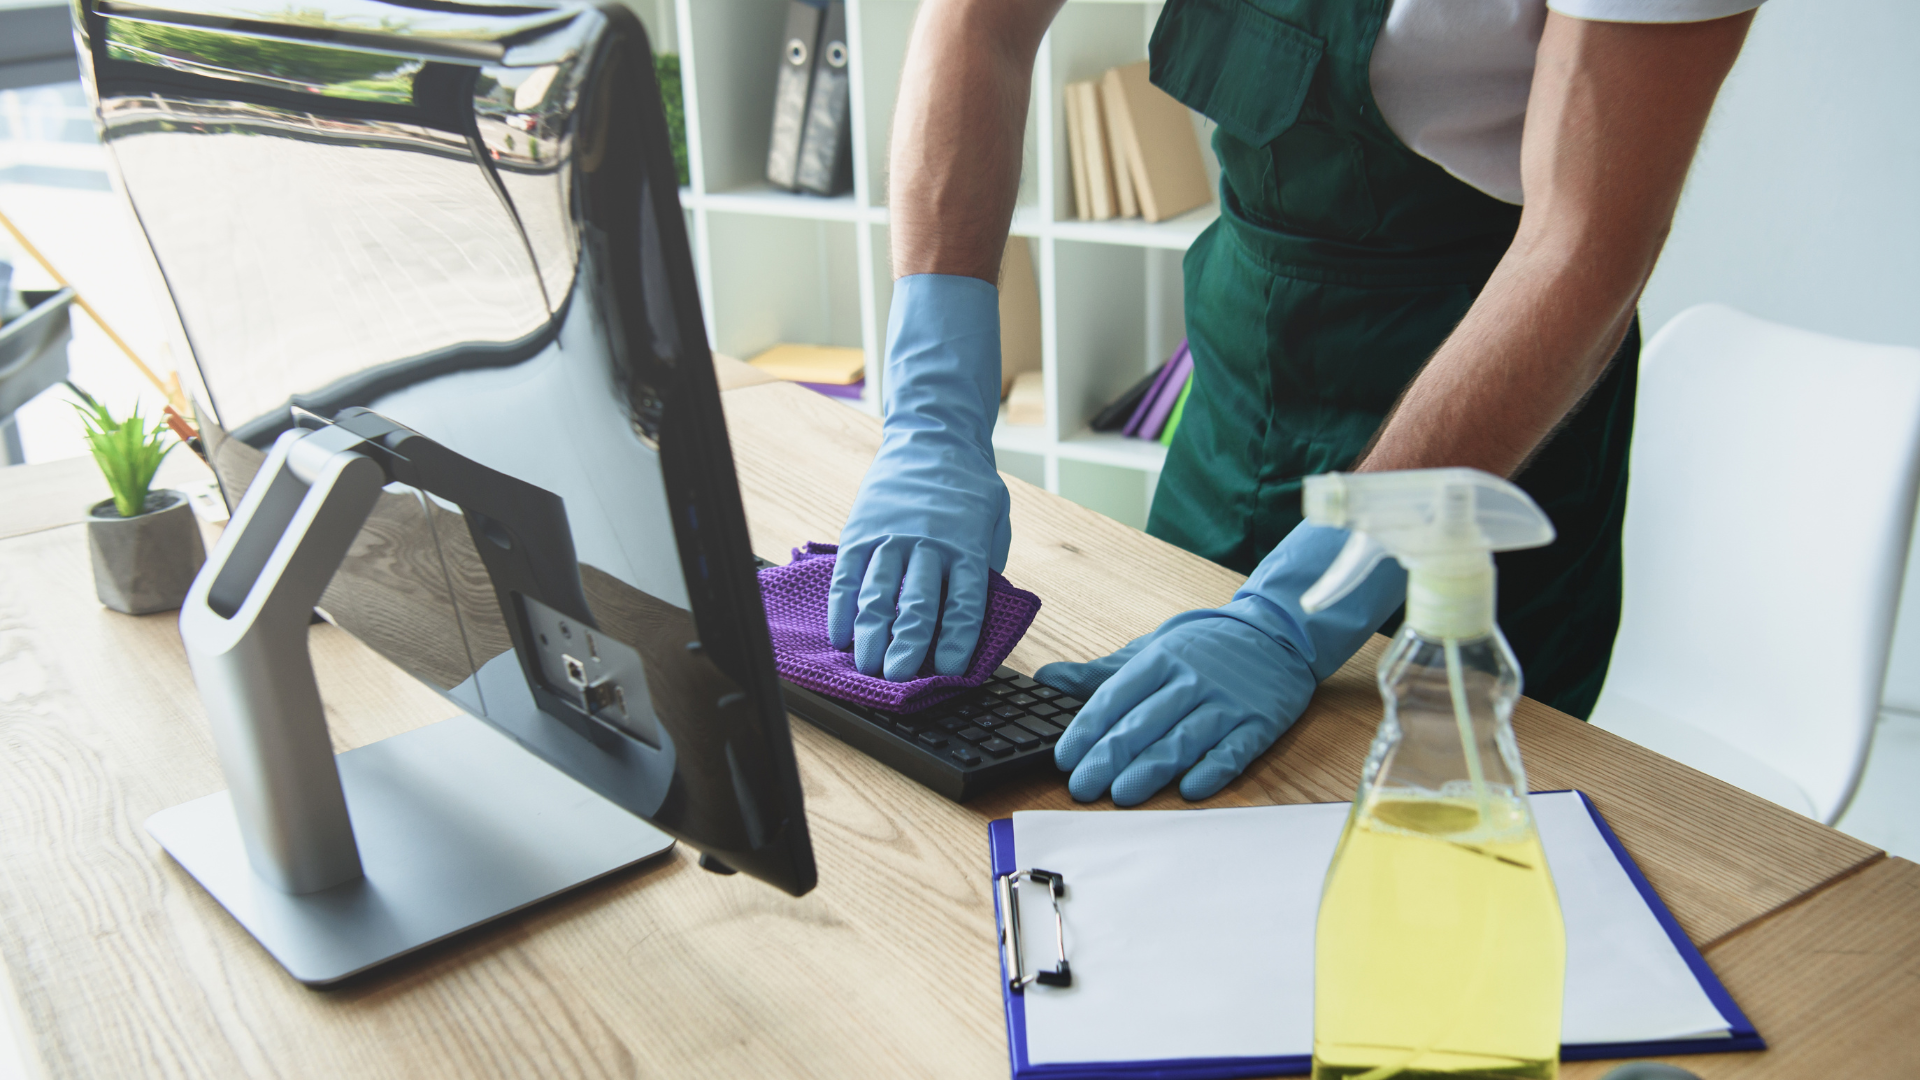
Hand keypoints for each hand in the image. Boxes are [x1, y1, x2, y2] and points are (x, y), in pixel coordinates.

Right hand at [829, 275, 1010, 680]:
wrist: (932, 437)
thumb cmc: (969, 489)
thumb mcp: (994, 522)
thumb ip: (985, 568)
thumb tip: (975, 619)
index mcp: (968, 546)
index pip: (964, 602)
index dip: (956, 641)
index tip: (948, 672)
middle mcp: (929, 543)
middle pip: (917, 603)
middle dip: (906, 645)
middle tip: (898, 679)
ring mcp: (891, 536)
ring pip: (878, 592)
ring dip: (870, 634)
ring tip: (865, 666)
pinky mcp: (861, 530)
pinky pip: (848, 575)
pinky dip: (842, 607)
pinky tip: (840, 635)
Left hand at [1040, 524, 1404, 804]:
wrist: (1278, 633)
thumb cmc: (1205, 647)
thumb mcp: (1151, 649)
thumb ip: (1101, 672)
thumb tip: (1047, 678)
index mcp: (1160, 660)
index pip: (1116, 697)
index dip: (1087, 729)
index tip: (1065, 758)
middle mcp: (1191, 681)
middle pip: (1143, 723)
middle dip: (1108, 757)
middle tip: (1082, 787)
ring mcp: (1227, 703)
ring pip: (1182, 740)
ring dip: (1150, 769)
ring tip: (1121, 795)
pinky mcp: (1259, 724)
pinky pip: (1233, 751)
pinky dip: (1212, 770)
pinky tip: (1191, 790)